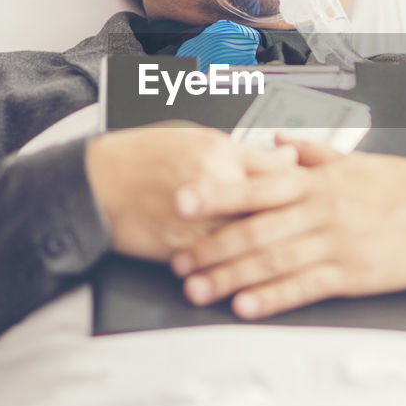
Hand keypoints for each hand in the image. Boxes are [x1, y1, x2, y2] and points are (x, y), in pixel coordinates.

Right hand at [85, 122, 298, 261]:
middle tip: (309, 230)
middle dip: (293, 223)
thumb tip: (286, 158)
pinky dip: (237, 265)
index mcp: (218, 151)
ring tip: (289, 254)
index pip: (277, 173)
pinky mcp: (181, 248)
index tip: (311, 196)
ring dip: (269, 250)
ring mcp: (196, 220)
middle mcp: (211, 185)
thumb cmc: (140, 156)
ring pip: (248, 241)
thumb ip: (244, 150)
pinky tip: (252, 269)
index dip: (300, 189)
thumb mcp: (194, 136)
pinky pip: (220, 261)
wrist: (94, 184)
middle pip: (270, 210)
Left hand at [168, 138, 405, 318]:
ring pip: (273, 260)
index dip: (216, 194)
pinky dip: (274, 297)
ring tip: (198, 289)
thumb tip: (275, 140)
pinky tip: (246, 307)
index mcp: (315, 181)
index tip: (180, 200)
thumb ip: (311, 153)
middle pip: (255, 228)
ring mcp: (334, 244)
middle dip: (211, 245)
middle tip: (176, 259)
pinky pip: (305, 287)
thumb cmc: (398, 187)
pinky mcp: (351, 274)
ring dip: (231, 276)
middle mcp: (319, 210)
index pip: (256, 185)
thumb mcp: (353, 161)